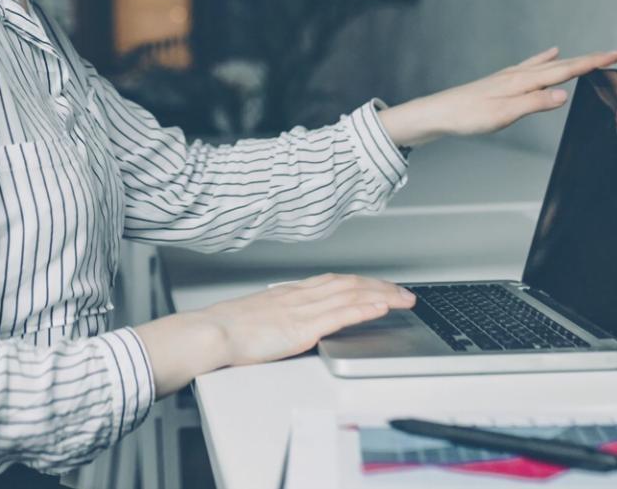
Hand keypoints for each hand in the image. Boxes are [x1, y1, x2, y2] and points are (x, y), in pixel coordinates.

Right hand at [198, 272, 415, 367]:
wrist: (212, 332)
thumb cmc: (225, 329)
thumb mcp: (256, 316)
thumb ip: (275, 317)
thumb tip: (283, 325)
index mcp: (289, 293)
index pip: (334, 282)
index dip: (361, 282)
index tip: (379, 285)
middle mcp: (300, 296)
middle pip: (349, 284)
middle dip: (380, 286)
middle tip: (404, 292)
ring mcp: (303, 310)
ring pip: (351, 295)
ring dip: (382, 295)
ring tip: (404, 298)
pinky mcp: (303, 328)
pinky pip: (341, 314)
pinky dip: (365, 308)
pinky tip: (382, 307)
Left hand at [376, 47, 616, 146]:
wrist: (438, 113)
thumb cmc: (467, 116)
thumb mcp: (503, 115)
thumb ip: (534, 103)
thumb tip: (564, 94)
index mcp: (522, 82)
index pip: (564, 71)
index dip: (591, 64)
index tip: (615, 56)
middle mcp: (518, 74)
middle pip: (560, 65)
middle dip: (588, 60)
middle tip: (614, 55)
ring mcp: (510, 76)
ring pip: (548, 65)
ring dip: (571, 60)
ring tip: (590, 56)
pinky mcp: (502, 81)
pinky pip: (532, 65)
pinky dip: (545, 59)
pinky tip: (550, 53)